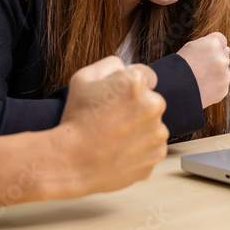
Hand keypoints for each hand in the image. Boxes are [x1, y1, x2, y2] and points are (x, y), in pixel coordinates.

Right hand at [0, 57, 167, 208]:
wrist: (71, 163)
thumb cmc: (75, 120)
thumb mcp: (82, 78)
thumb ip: (109, 65)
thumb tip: (125, 68)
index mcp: (137, 83)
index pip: (146, 75)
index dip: (129, 86)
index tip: (116, 98)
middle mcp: (154, 105)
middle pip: (151, 100)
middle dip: (137, 107)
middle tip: (112, 119)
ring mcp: (158, 132)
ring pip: (153, 124)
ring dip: (140, 128)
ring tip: (114, 137)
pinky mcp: (157, 155)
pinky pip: (152, 146)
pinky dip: (140, 148)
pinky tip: (119, 150)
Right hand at [176, 32, 229, 107]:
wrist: (172, 90)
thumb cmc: (178, 67)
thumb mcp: (189, 47)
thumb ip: (208, 43)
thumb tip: (226, 48)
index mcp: (213, 44)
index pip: (221, 40)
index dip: (212, 46)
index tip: (206, 52)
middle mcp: (222, 58)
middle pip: (224, 55)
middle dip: (215, 60)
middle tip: (199, 67)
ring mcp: (225, 75)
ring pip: (224, 71)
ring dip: (216, 73)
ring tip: (199, 78)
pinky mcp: (224, 89)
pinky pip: (222, 84)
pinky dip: (214, 85)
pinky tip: (202, 86)